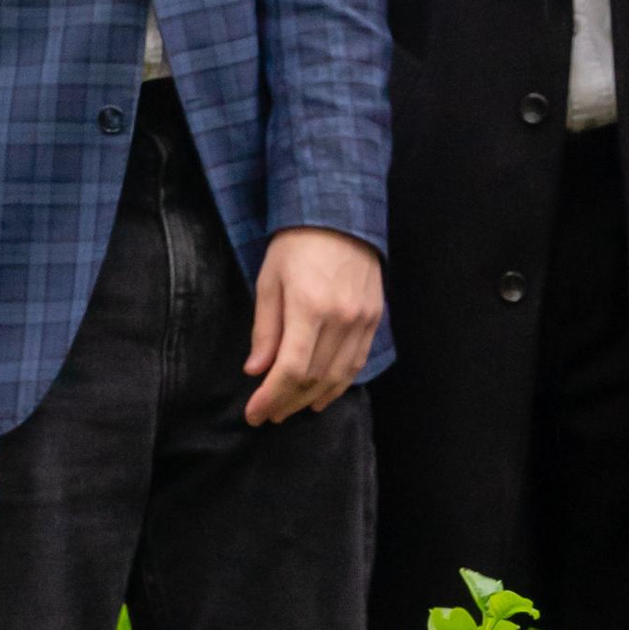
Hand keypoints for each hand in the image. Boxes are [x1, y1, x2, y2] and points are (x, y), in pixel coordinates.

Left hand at [244, 226, 382, 426]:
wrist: (340, 214)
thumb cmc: (295, 244)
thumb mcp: (269, 281)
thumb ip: (265, 329)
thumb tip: (256, 371)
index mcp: (310, 307)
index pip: (290, 369)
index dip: (270, 397)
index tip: (253, 413)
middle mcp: (341, 318)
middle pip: (314, 378)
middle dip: (287, 402)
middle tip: (267, 415)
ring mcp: (362, 319)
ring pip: (338, 376)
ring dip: (311, 398)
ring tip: (289, 409)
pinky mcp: (375, 318)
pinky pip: (357, 362)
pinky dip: (338, 384)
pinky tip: (320, 395)